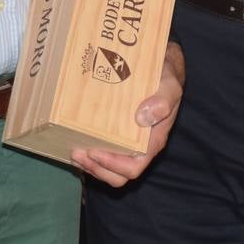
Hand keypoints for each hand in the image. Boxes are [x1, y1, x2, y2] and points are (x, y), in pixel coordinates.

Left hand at [71, 42, 184, 187]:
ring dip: (89, 164)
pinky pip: (103, 153)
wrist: (162, 69)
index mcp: (152, 142)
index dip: (113, 165)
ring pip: (108, 168)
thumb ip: (163, 101)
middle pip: (118, 175)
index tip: (95, 151)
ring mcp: (128, 143)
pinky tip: (75, 142)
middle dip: (96, 168)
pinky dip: (89, 154)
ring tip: (73, 151)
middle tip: (77, 152)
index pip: (134, 167)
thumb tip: (142, 118)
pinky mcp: (117, 135)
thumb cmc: (165, 79)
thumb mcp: (169, 87)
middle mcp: (140, 148)